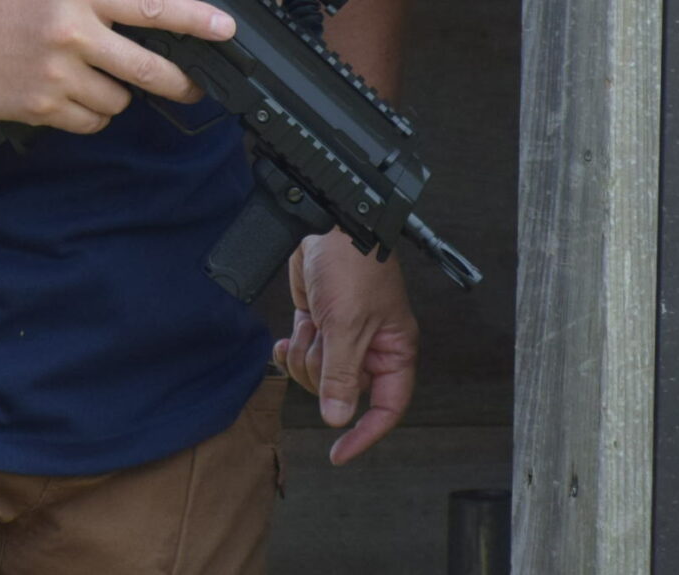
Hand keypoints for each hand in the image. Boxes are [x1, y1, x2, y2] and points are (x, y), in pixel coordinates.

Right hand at [0, 0, 235, 134]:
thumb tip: (150, 19)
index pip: (150, 7)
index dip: (195, 20)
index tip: (225, 29)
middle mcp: (72, 33)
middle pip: (148, 69)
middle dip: (180, 82)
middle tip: (191, 85)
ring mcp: (58, 74)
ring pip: (119, 101)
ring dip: (115, 95)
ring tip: (88, 79)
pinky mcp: (43, 107)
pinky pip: (91, 122)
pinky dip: (89, 115)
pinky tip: (68, 96)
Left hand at [276, 234, 417, 463]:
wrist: (328, 225)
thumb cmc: (354, 267)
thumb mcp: (348, 325)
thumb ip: (342, 375)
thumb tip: (337, 419)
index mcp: (394, 351)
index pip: (387, 407)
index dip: (366, 433)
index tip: (339, 453)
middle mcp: (371, 347)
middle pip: (343, 391)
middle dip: (322, 373)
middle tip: (322, 342)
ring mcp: (342, 335)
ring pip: (317, 373)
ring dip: (306, 355)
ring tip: (310, 326)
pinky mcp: (318, 321)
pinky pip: (302, 353)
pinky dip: (291, 351)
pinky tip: (284, 343)